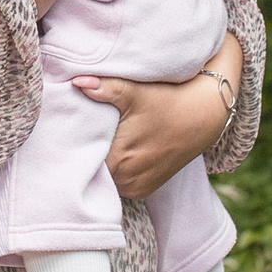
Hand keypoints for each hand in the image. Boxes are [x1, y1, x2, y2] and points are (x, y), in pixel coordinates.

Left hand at [76, 61, 231, 200]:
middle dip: (84, 152)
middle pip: (90, 169)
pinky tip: (116, 153)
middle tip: (79, 132)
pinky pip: (118, 183)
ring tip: (98, 141)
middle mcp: (125, 180)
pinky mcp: (143, 190)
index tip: (67, 129)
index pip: (80, 158)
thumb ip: (105, 88)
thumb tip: (78, 81)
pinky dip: (115, 171)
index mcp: (118, 159)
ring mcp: (135, 188)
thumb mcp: (135, 93)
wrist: (204, 116)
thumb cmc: (169, 102)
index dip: (72, 144)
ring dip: (100, 164)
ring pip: (104, 178)